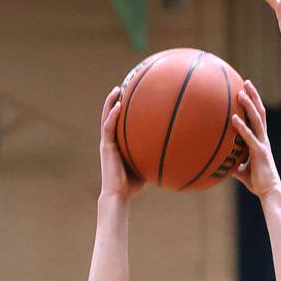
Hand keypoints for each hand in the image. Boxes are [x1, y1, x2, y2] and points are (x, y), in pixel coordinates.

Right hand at [99, 87, 143, 201]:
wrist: (119, 194)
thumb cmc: (132, 184)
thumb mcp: (146, 166)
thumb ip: (154, 156)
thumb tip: (174, 152)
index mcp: (117, 143)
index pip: (118, 122)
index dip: (121, 109)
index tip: (130, 96)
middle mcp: (111, 140)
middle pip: (110, 115)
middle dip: (115, 100)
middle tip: (123, 86)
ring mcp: (107, 142)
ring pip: (106, 117)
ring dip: (111, 102)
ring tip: (118, 89)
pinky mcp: (106, 147)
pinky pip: (108, 128)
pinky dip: (112, 116)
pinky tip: (119, 106)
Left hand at [232, 81, 280, 199]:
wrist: (269, 192)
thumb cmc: (257, 183)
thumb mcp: (242, 172)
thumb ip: (235, 164)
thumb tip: (223, 165)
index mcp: (260, 142)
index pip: (258, 119)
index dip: (254, 104)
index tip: (247, 92)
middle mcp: (263, 139)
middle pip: (259, 113)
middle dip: (253, 97)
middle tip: (246, 82)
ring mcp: (262, 144)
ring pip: (257, 120)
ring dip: (249, 105)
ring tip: (240, 92)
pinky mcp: (259, 152)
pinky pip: (249, 137)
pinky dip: (241, 127)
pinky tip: (233, 118)